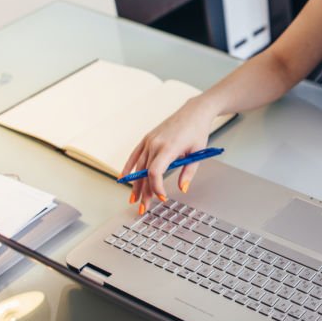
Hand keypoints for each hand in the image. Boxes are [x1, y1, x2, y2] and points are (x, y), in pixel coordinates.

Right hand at [120, 98, 217, 212]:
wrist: (194, 112)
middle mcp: (155, 144)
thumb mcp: (197, 153)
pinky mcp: (147, 138)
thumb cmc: (197, 131)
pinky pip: (134, 155)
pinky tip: (124, 178)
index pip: (155, 172)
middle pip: (146, 173)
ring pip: (139, 167)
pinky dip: (128, 167)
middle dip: (144, 192)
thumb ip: (188, 172)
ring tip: (134, 199)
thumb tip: (182, 189)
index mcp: (169, 147)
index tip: (162, 197)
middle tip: (143, 208)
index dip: (156, 187)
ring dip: (135, 184)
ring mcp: (149, 141)